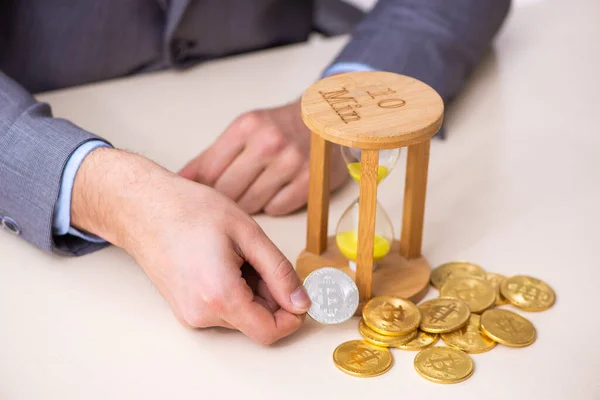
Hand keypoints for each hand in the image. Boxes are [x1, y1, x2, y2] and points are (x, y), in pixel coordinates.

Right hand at [71, 148, 310, 344]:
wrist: (143, 207)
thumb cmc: (189, 211)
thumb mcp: (248, 234)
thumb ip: (279, 272)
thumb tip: (301, 302)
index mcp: (220, 297)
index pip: (270, 332)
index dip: (293, 315)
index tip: (299, 292)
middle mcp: (202, 315)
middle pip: (256, 323)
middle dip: (271, 296)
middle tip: (260, 257)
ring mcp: (190, 315)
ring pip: (241, 316)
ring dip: (252, 292)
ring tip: (238, 254)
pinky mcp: (184, 309)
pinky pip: (222, 310)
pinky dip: (235, 291)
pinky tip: (225, 261)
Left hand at [179, 99, 347, 214]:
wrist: (323, 119)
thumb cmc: (278, 127)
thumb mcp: (243, 130)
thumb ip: (211, 157)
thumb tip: (180, 180)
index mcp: (246, 127)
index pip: (209, 171)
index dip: (202, 188)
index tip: (202, 196)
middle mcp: (269, 143)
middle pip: (228, 192)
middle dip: (226, 198)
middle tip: (234, 193)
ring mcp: (291, 163)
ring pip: (251, 204)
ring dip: (249, 203)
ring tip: (256, 189)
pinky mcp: (309, 182)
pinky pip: (276, 209)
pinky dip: (273, 205)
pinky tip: (276, 191)